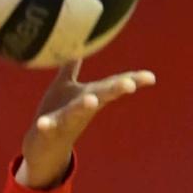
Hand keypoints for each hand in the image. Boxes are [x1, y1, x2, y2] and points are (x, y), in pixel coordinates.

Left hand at [17, 59, 155, 188]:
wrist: (42, 148)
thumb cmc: (57, 112)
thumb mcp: (65, 87)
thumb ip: (72, 67)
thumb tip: (79, 45)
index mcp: (89, 95)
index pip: (112, 85)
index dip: (131, 81)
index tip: (151, 78)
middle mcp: (81, 108)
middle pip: (101, 97)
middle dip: (115, 90)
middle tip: (130, 84)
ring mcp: (65, 121)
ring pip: (76, 112)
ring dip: (85, 105)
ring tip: (92, 100)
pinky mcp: (48, 131)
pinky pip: (47, 128)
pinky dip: (46, 125)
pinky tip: (42, 123)